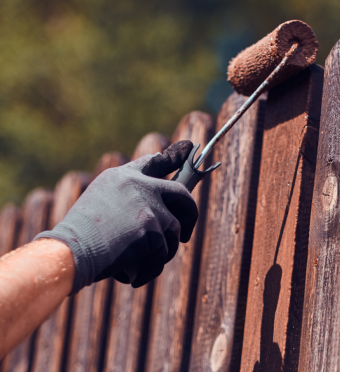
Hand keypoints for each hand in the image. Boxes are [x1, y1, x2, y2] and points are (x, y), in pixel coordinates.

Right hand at [34, 141, 197, 292]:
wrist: (68, 252)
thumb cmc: (80, 236)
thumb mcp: (99, 202)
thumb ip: (127, 195)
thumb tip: (156, 201)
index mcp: (123, 177)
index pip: (154, 162)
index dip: (174, 155)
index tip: (189, 146)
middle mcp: (138, 185)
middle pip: (181, 194)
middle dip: (190, 215)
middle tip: (186, 234)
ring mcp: (147, 205)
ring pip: (174, 230)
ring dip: (163, 251)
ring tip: (142, 262)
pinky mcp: (151, 228)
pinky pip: (163, 253)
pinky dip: (151, 268)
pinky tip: (133, 274)